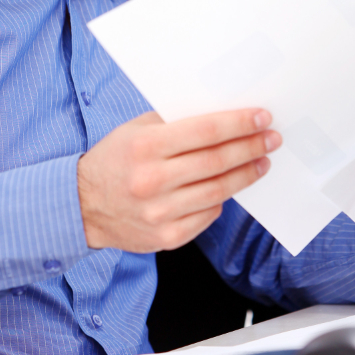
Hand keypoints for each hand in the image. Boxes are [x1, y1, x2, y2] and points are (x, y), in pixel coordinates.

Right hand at [77, 108, 280, 252]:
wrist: (82, 206)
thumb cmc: (115, 159)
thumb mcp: (137, 130)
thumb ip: (175, 124)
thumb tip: (222, 117)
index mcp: (146, 147)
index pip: (205, 132)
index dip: (238, 124)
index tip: (262, 118)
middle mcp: (153, 181)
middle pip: (217, 162)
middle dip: (251, 147)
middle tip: (272, 139)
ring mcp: (160, 212)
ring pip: (218, 191)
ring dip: (246, 175)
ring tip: (262, 162)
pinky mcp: (166, 237)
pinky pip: (207, 215)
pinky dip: (222, 199)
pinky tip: (231, 186)